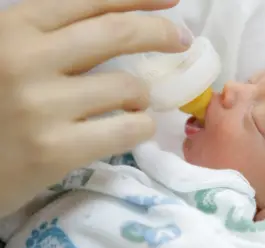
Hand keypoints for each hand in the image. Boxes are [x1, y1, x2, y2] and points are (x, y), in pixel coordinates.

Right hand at [0, 0, 190, 213]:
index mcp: (14, 28)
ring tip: (134, 103)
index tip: (171, 0)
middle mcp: (26, 59)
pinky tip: (131, 127)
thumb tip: (116, 23)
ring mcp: (41, 107)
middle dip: (162, 33)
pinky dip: (141, 127)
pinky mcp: (54, 151)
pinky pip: (127, 129)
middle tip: (181, 40)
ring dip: (143, 96)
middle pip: (119, 34)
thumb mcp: (6, 52)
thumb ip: (49, 36)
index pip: (92, 1)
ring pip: (129, 87)